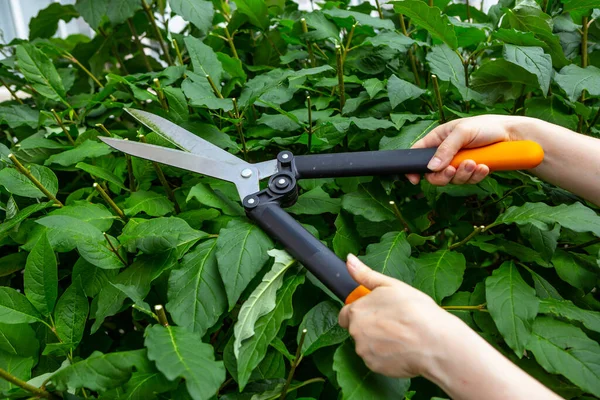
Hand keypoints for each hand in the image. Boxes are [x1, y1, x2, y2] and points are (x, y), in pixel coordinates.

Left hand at [338, 254, 459, 378]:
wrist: (435, 343)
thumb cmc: (416, 311)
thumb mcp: (391, 285)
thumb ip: (366, 275)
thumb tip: (349, 259)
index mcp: (357, 311)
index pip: (345, 314)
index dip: (360, 312)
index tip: (375, 313)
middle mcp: (355, 332)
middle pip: (356, 330)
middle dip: (370, 326)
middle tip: (393, 322)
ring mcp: (364, 351)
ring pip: (366, 345)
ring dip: (377, 342)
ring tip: (400, 336)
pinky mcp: (374, 366)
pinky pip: (376, 360)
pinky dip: (385, 356)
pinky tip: (402, 349)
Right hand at [406, 115, 525, 185]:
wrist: (512, 135)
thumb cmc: (485, 126)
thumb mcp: (463, 132)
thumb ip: (446, 149)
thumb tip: (431, 167)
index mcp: (438, 139)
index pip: (418, 154)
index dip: (413, 167)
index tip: (415, 179)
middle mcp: (446, 153)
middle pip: (433, 174)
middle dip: (443, 175)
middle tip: (452, 170)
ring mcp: (458, 163)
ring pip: (451, 179)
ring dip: (463, 174)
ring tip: (475, 164)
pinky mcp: (471, 171)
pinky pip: (468, 181)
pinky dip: (475, 176)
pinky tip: (484, 167)